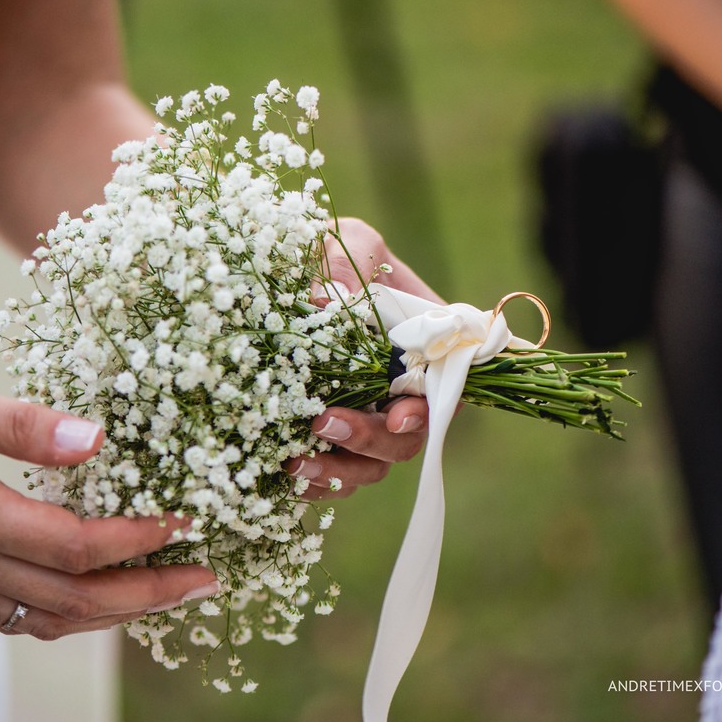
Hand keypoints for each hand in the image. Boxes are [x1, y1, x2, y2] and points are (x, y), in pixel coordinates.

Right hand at [0, 366, 217, 639]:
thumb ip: (22, 423)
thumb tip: (96, 440)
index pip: (74, 546)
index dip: (138, 539)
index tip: (186, 522)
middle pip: (73, 601)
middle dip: (150, 594)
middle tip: (207, 578)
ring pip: (47, 621)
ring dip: (116, 613)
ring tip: (168, 592)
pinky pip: (15, 618)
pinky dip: (68, 614)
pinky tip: (97, 595)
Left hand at [285, 217, 436, 498]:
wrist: (293, 270)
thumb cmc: (336, 251)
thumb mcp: (350, 240)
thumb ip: (352, 259)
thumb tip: (340, 297)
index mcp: (421, 352)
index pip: (439, 396)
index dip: (423, 415)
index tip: (396, 415)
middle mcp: (397, 393)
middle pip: (402, 441)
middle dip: (369, 441)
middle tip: (324, 425)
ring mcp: (363, 418)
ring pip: (367, 468)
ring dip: (337, 472)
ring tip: (295, 461)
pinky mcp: (326, 436)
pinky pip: (330, 475)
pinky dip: (313, 481)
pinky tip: (282, 474)